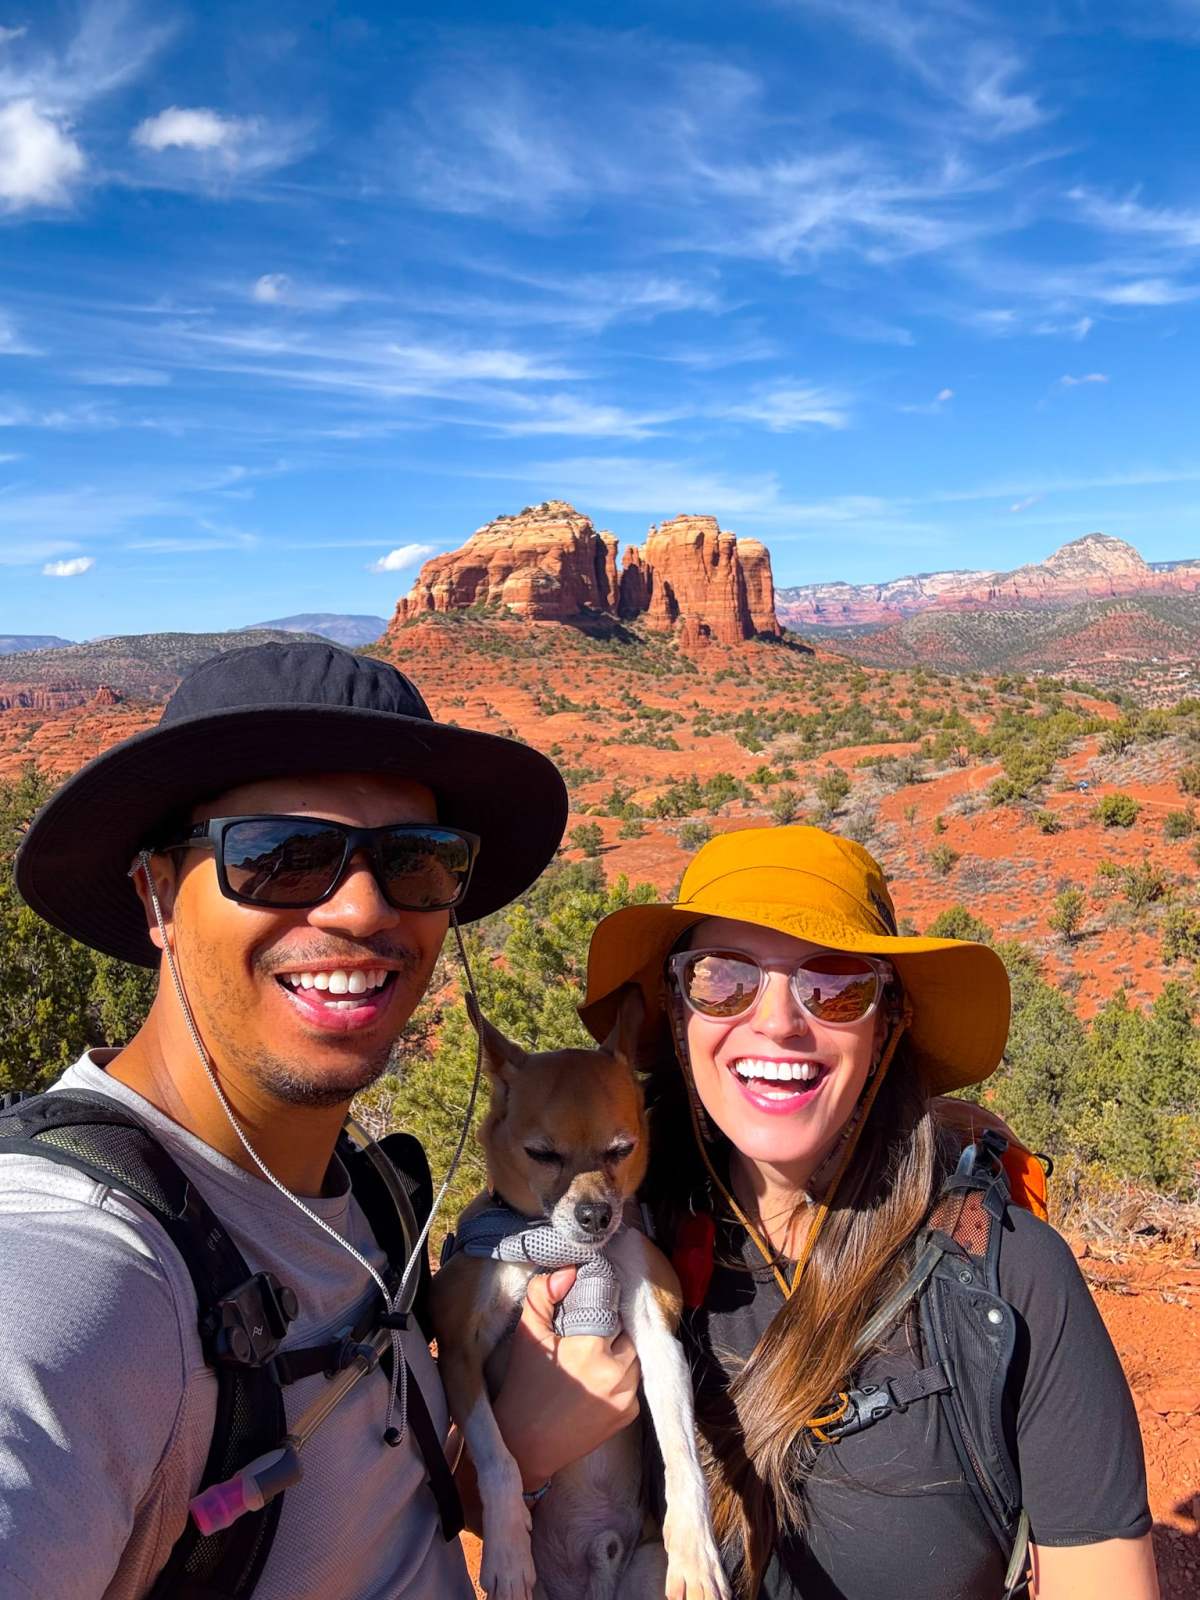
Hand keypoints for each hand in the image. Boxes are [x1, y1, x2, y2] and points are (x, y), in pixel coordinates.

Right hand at [492, 1268, 640, 1487]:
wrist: (525, 1445)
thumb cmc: (523, 1387)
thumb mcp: (528, 1335)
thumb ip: (544, 1295)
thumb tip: (568, 1270)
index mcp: (592, 1348)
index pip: (611, 1308)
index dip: (601, 1303)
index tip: (590, 1303)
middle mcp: (617, 1373)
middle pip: (626, 1332)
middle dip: (611, 1329)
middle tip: (589, 1331)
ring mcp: (627, 1397)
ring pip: (634, 1357)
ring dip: (619, 1351)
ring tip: (594, 1354)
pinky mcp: (629, 1415)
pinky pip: (634, 1382)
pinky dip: (621, 1376)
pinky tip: (598, 1378)